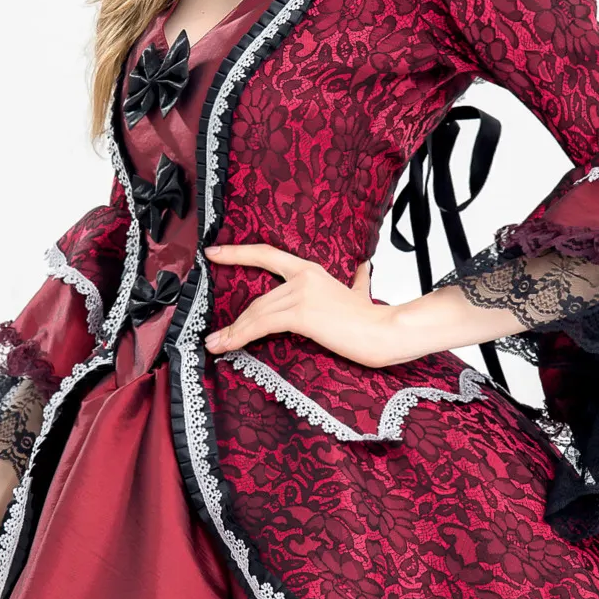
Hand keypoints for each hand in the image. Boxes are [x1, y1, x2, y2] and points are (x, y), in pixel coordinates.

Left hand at [203, 243, 395, 366]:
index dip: (238, 253)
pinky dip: (241, 335)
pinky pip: (262, 324)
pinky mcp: (301, 313)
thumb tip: (364, 268)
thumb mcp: (363, 291)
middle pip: (257, 299)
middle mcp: (303, 277)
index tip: (214, 252)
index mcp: (311, 270)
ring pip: (256, 313)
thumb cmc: (373, 318)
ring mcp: (301, 293)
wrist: (384, 331)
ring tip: (216, 345)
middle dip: (234, 320)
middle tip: (215, 336)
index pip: (267, 255)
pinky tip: (228, 345)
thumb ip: (358, 280)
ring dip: (233, 332)